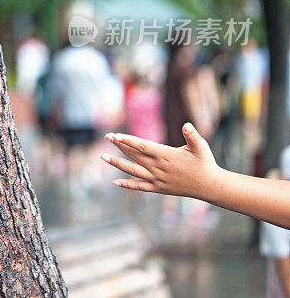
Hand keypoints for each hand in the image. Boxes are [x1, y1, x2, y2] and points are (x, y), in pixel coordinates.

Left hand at [101, 122, 221, 198]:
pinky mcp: (159, 188)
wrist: (210, 186)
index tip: (115, 135)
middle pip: (134, 155)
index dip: (128, 140)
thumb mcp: (201, 147)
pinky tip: (115, 182)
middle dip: (119, 146)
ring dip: (117, 163)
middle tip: (107, 137)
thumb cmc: (205, 163)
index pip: (142, 146)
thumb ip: (192, 135)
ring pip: (133, 171)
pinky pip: (140, 187)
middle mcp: (158, 167)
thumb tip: (187, 125)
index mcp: (166, 155)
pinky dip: (127, 184)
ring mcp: (157, 179)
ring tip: (104, 157)